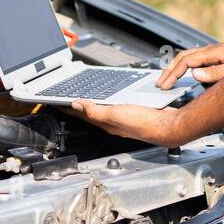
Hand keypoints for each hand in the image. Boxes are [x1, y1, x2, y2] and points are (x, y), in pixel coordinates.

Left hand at [65, 101, 182, 144]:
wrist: (168, 126)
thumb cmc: (145, 123)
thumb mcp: (115, 114)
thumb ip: (95, 110)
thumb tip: (76, 104)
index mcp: (105, 122)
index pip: (81, 114)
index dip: (67, 107)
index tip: (55, 102)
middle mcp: (112, 121)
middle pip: (89, 112)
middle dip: (77, 105)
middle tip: (65, 99)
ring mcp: (123, 117)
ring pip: (102, 109)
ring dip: (92, 103)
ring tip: (83, 97)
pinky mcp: (133, 112)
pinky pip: (115, 105)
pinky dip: (108, 100)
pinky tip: (111, 97)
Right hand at [156, 40, 223, 88]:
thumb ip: (215, 73)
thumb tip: (194, 74)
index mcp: (213, 52)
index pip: (186, 61)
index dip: (174, 73)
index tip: (166, 85)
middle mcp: (211, 50)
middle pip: (182, 57)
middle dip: (169, 70)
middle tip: (160, 84)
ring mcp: (213, 52)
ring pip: (188, 56)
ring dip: (175, 67)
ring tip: (167, 79)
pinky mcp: (217, 55)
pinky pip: (195, 58)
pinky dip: (184, 66)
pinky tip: (184, 73)